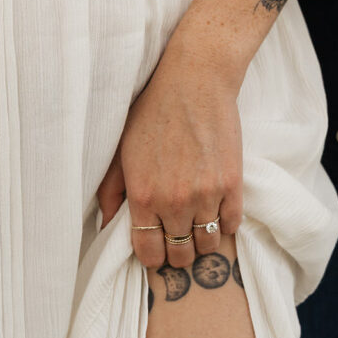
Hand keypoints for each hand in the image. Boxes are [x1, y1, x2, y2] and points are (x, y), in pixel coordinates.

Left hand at [97, 37, 242, 268]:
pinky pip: (232, 224)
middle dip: (177, 252)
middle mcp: (174, 202)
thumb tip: (105, 224)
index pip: (148, 252)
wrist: (194, 81)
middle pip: (180, 255)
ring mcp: (206, 195)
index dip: (152, 257)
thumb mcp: (121, 151)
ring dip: (202, 241)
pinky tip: (216, 211)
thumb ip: (110, 192)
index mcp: (143, 196)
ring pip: (208, 244)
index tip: (156, 250)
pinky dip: (224, 224)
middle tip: (177, 240)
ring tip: (197, 227)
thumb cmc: (152, 111)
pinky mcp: (232, 183)